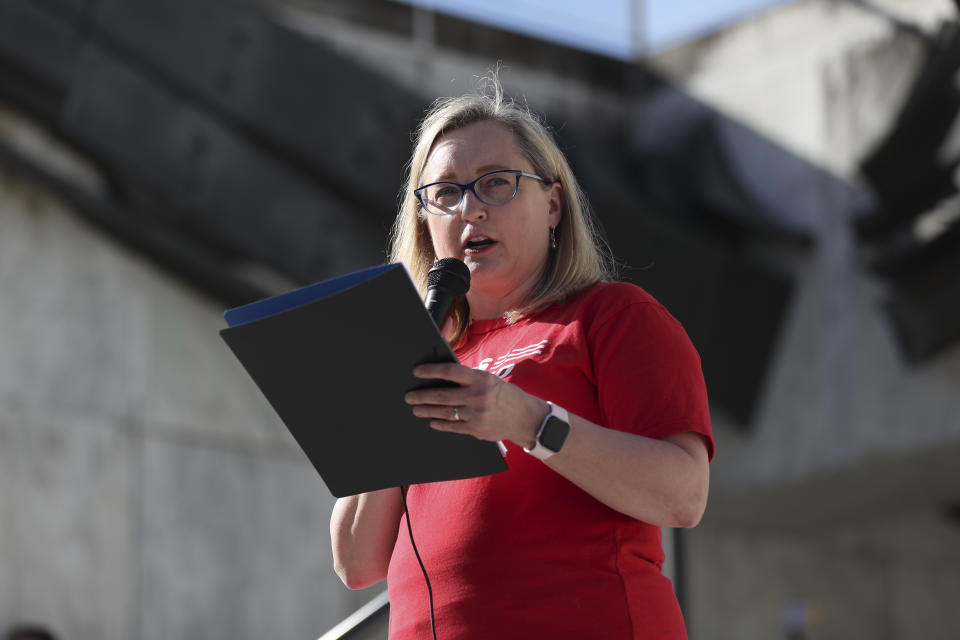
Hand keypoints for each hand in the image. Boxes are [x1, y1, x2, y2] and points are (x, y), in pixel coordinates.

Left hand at [404, 362, 548, 447]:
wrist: (525, 418)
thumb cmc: (504, 395)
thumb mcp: (489, 380)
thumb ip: (468, 380)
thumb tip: (441, 378)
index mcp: (481, 379)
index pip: (450, 372)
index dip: (431, 371)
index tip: (417, 371)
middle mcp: (478, 396)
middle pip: (442, 396)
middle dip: (422, 396)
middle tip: (409, 396)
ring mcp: (476, 415)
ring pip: (444, 412)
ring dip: (427, 411)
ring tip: (416, 409)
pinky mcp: (476, 430)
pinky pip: (452, 427)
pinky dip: (440, 424)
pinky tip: (432, 421)